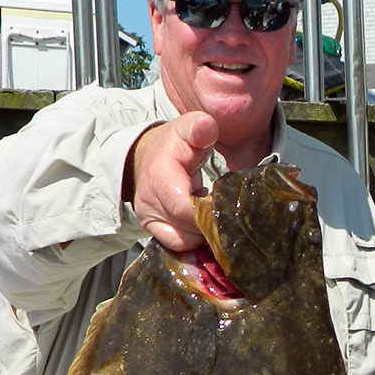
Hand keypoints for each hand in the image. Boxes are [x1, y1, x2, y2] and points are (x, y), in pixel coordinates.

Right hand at [125, 112, 219, 251]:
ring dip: (203, 232)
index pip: (185, 209)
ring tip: (212, 212)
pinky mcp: (152, 230)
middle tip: (227, 210)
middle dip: (212, 224)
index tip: (227, 206)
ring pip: (183, 242)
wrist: (147, 156)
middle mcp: (149, 203)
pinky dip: (194, 239)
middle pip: (188, 230)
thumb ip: (199, 127)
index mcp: (160, 178)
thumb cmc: (174, 143)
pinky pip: (177, 246)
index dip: (210, 213)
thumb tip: (207, 128)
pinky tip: (203, 222)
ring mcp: (149, 220)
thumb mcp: (188, 128)